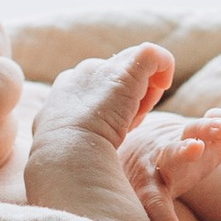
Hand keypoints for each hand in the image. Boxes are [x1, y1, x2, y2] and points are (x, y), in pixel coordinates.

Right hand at [22, 43, 176, 220]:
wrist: (66, 155)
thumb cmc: (63, 165)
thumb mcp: (57, 147)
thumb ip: (65, 137)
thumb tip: (64, 146)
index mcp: (63, 93)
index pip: (94, 88)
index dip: (110, 106)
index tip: (114, 128)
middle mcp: (81, 75)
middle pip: (115, 75)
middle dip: (129, 96)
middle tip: (131, 123)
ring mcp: (102, 70)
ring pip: (133, 66)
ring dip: (145, 88)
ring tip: (140, 114)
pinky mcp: (126, 71)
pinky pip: (153, 55)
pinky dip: (163, 66)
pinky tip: (163, 86)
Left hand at [124, 109, 220, 220]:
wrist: (143, 147)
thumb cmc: (147, 188)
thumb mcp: (148, 211)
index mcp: (148, 185)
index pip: (153, 202)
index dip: (164, 219)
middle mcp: (163, 159)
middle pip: (172, 154)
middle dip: (183, 151)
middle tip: (193, 150)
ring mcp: (183, 140)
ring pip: (192, 131)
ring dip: (207, 129)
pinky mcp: (201, 131)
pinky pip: (217, 121)